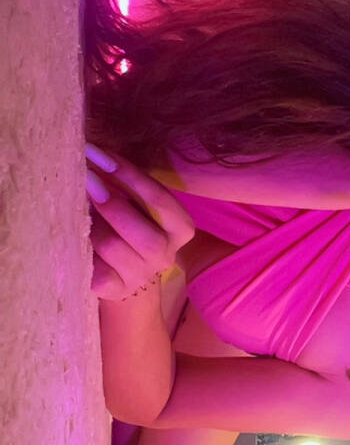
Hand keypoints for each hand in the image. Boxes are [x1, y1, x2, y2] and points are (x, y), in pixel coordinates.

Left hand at [85, 150, 195, 301]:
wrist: (124, 268)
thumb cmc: (131, 222)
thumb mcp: (138, 202)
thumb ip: (126, 183)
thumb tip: (95, 156)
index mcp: (181, 228)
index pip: (159, 199)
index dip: (129, 175)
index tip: (100, 156)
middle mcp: (166, 255)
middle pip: (142, 233)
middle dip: (110, 204)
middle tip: (86, 180)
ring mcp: (141, 275)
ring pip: (111, 247)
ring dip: (91, 223)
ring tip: (77, 207)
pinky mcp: (114, 288)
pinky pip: (93, 266)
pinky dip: (80, 245)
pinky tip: (72, 232)